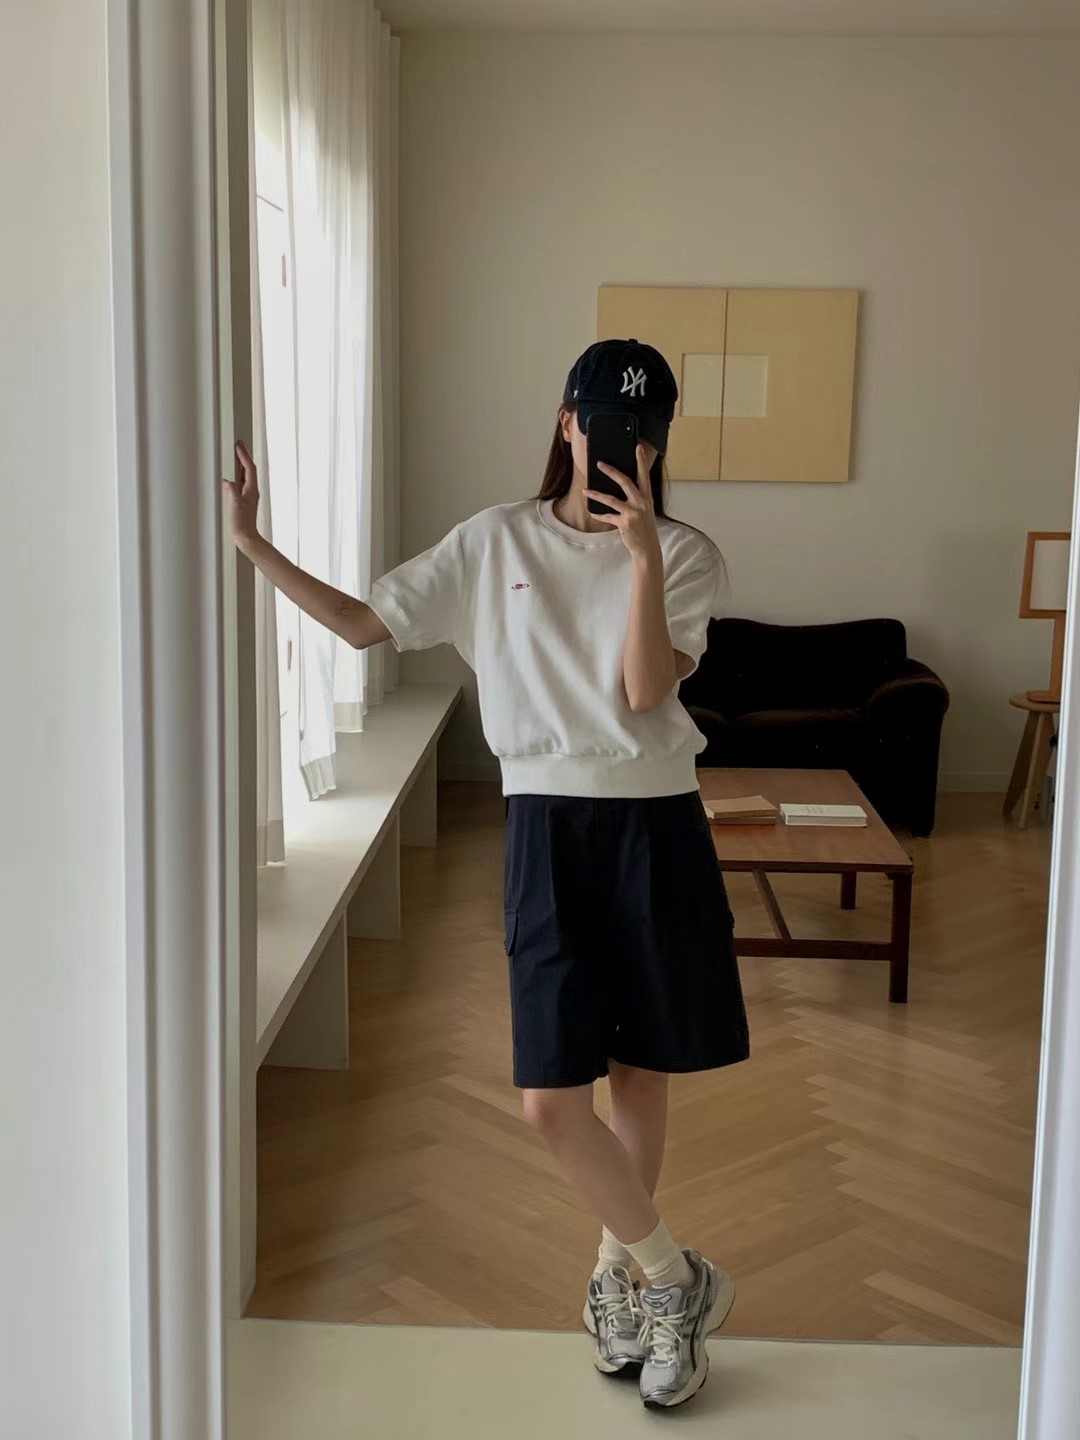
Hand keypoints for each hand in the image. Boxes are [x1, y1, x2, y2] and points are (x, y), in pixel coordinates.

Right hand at [222, 442, 259, 552]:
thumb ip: (232, 490)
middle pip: (249, 469)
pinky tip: (233, 475)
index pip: (249, 468)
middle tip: (239, 445)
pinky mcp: (243, 501)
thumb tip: (228, 481)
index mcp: (252, 490)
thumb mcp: (235, 505)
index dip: (244, 456)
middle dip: (244, 456)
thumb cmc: (242, 524)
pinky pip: (241, 483)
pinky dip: (238, 475)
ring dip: (241, 464)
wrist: (246, 537)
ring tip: (236, 454)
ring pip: (245, 475)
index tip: (239, 445)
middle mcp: (252, 491)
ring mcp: (248, 496)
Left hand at [584, 444, 660, 562]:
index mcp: (647, 497)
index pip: (644, 475)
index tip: (638, 447)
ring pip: (610, 499)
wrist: (648, 548)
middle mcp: (641, 502)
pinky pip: (607, 516)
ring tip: (585, 491)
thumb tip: (621, 486)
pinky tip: (592, 512)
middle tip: (599, 463)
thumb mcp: (644, 510)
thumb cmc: (644, 528)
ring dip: (596, 494)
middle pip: (625, 481)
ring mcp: (633, 512)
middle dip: (611, 471)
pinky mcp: (624, 523)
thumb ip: (636, 498)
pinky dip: (599, 514)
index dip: (641, 461)